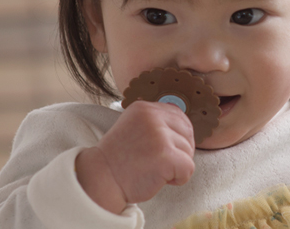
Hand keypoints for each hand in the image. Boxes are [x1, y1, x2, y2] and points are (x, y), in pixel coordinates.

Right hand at [76, 101, 195, 213]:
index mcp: (144, 108)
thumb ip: (155, 122)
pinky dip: (179, 178)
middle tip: (158, 162)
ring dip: (176, 166)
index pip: (179, 115)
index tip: (165, 149)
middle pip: (188, 132)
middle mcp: (152, 117)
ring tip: (153, 170)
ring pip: (189, 151)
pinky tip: (159, 179)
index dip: (178, 135)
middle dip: (180, 151)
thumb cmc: (119, 160)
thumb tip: (184, 125)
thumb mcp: (134, 128)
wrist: (100, 181)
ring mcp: (159, 135)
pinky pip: (188, 168)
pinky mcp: (165, 156)